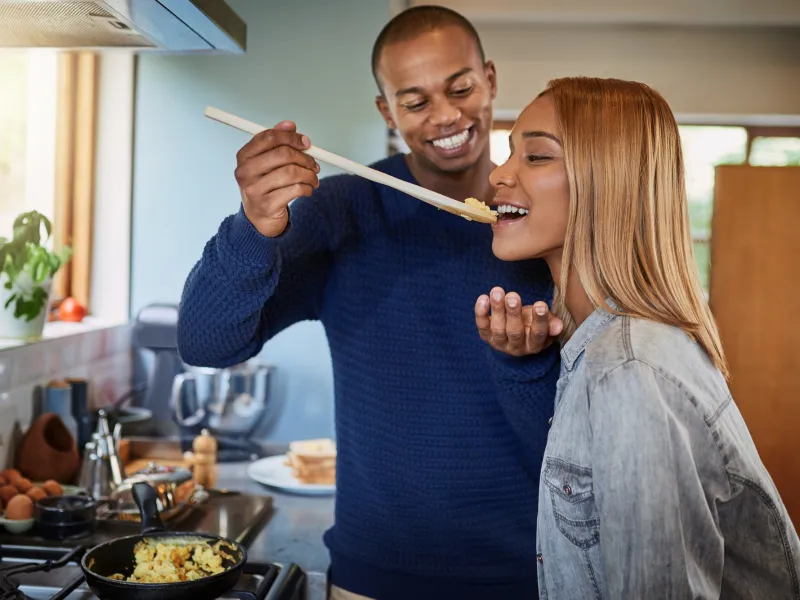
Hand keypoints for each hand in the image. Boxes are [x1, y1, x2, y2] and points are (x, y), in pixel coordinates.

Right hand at [234, 121, 320, 237]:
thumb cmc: (264, 187)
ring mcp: (254, 189)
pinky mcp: (267, 205)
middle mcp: (245, 172)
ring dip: (309, 175)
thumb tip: (290, 125)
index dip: (291, 137)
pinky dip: (307, 188)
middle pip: (283, 154)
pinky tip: (308, 189)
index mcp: (244, 156)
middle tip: (314, 164)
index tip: (306, 143)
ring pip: (292, 172)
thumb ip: (276, 142)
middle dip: (304, 157)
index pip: (269, 138)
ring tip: (313, 178)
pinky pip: (295, 190)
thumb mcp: (266, 163)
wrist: (258, 219)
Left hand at [475, 287, 563, 355]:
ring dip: (497, 309)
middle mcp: (517, 347)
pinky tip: (483, 298)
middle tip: (512, 296)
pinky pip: (482, 326)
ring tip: (497, 292)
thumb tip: (559, 326)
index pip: (538, 334)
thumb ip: (552, 323)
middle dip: (513, 313)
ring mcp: (500, 343)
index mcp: (534, 345)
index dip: (539, 320)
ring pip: (498, 328)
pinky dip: (480, 312)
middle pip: (515, 331)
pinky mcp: (486, 337)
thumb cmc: (532, 323)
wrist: (514, 334)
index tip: (540, 304)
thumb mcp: (545, 323)